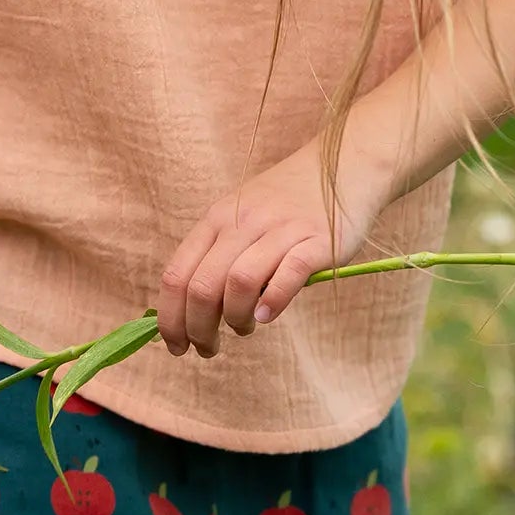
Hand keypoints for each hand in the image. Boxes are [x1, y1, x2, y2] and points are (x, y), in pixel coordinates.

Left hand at [158, 140, 396, 358]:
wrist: (343, 166)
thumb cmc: (287, 202)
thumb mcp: (241, 217)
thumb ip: (219, 255)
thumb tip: (192, 312)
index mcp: (217, 218)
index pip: (177, 274)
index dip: (170, 318)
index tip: (176, 345)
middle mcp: (243, 222)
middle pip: (203, 286)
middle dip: (198, 329)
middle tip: (208, 348)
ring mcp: (281, 229)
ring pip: (239, 282)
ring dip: (235, 318)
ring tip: (245, 329)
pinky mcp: (317, 241)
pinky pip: (288, 274)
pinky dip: (273, 301)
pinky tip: (268, 315)